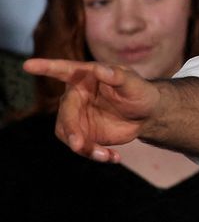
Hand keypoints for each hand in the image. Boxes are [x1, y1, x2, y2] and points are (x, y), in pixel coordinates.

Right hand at [23, 58, 159, 162]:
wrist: (147, 114)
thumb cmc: (140, 92)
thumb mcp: (134, 84)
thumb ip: (118, 77)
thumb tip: (100, 69)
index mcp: (86, 78)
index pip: (64, 71)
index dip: (46, 67)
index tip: (28, 64)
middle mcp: (76, 97)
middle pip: (65, 114)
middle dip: (71, 130)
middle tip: (79, 146)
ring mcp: (77, 116)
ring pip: (69, 135)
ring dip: (85, 148)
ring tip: (106, 155)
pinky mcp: (83, 133)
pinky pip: (81, 147)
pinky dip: (96, 154)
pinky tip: (113, 157)